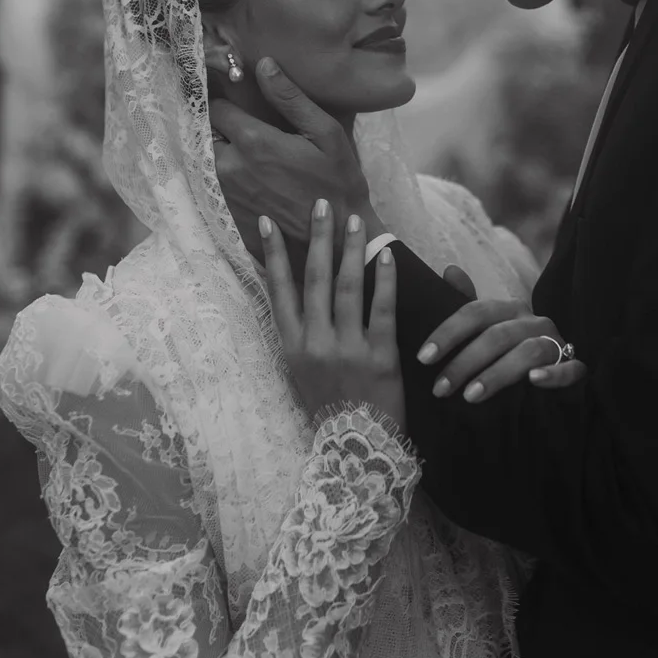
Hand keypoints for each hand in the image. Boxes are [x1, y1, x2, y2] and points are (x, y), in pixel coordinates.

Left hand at [211, 58, 382, 251]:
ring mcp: (225, 196)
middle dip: (220, 131)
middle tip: (243, 133)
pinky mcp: (226, 217)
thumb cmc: (337, 184)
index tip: (236, 104)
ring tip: (245, 158)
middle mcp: (230, 168)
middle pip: (206, 136)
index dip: (225, 103)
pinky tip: (248, 184)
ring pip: (207, 163)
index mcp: (254, 142)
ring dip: (219, 156)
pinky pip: (212, 190)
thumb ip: (290, 98)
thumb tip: (263, 64)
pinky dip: (222, 182)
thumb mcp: (325, 134)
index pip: (216, 109)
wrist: (335, 242)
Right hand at [261, 198, 403, 430]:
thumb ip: (304, 335)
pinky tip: (387, 255)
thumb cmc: (332, 410)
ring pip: (346, 287)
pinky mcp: (379, 357)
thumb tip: (303, 296)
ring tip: (354, 220)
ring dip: (350, 249)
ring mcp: (346, 349)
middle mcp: (315, 344)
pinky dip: (384, 279)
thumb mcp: (304, 374)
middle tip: (322, 204)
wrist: (356, 452)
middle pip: (313, 279)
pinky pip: (381, 309)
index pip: (278, 291)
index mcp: (292, 347)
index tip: (269, 222)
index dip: (272, 254)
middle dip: (317, 237)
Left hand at [417, 285, 585, 402]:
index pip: (475, 312)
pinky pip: (569, 368)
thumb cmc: (509, 353)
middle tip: (440, 388)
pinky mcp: (575, 366)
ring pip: (527, 352)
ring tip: (470, 396)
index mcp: (509, 309)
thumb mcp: (486, 331)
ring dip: (496, 374)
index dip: (447, 333)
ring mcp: (556, 342)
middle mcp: (533, 321)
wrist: (551, 376)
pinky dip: (552, 374)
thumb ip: (467, 306)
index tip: (423, 358)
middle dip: (464, 362)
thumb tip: (450, 270)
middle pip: (497, 335)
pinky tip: (533, 382)